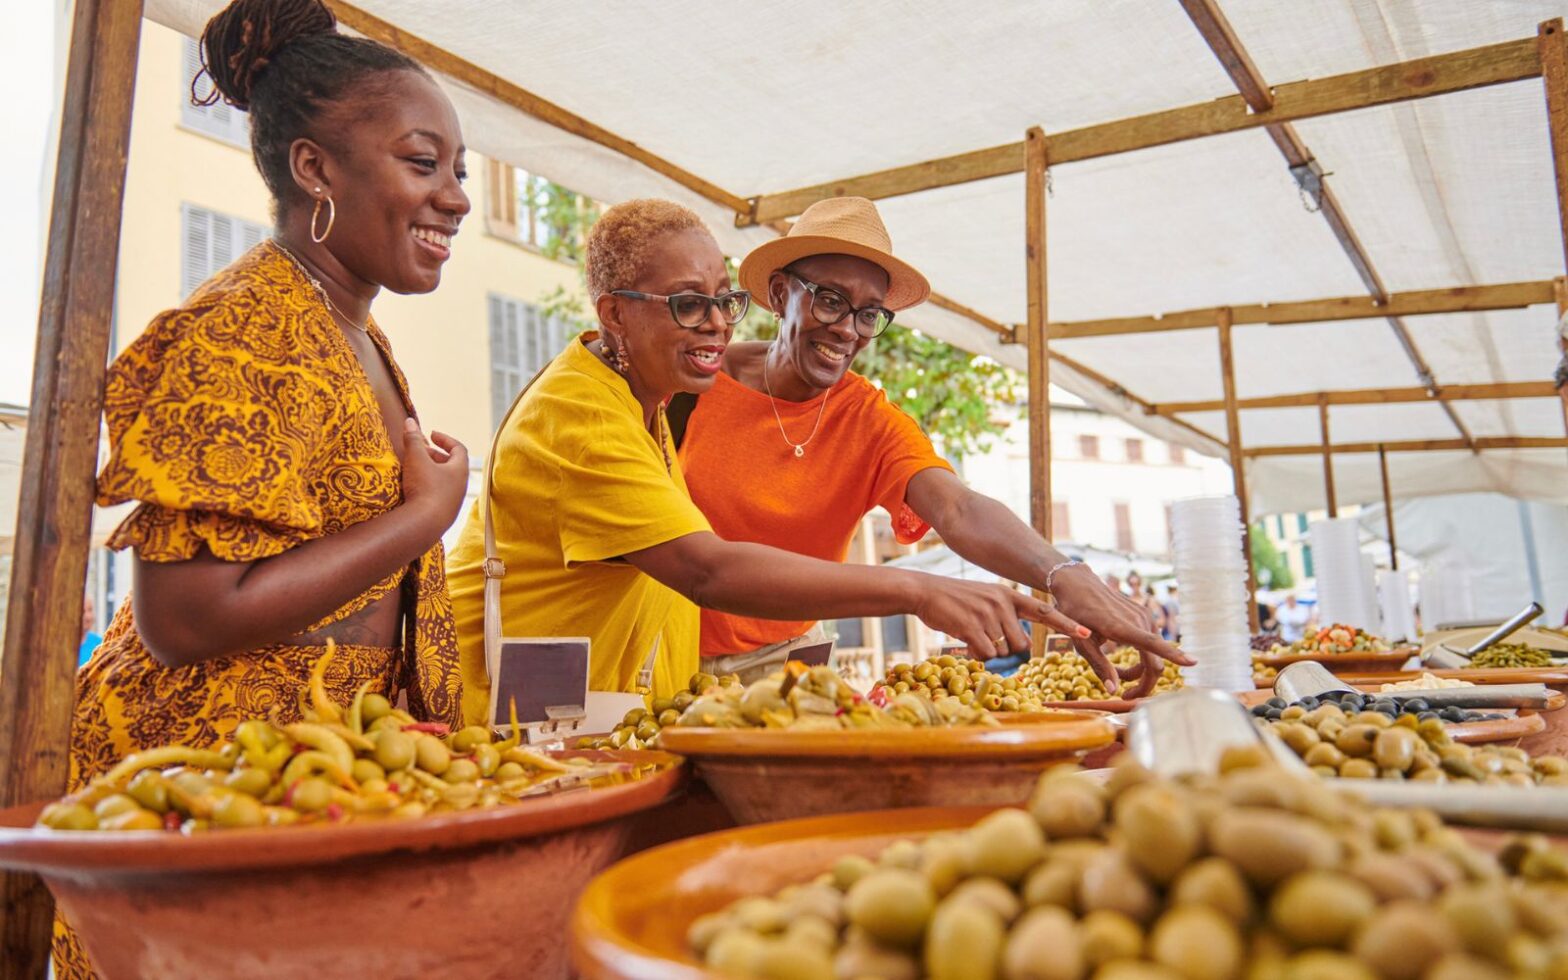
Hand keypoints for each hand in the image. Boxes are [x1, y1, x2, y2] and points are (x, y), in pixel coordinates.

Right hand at [399, 418, 469, 529]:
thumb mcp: (416, 459)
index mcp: (460, 470)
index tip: (431, 434)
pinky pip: (439, 496)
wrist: (425, 525)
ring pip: (445, 481)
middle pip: (452, 465)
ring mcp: (454, 502)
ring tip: (414, 468)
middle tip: (419, 451)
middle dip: (435, 455)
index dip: (445, 439)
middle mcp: (461, 486)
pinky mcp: (444, 515)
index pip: (458, 448)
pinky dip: (428, 487)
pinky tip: (414, 489)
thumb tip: (410, 421)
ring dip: (431, 472)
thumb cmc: (424, 488)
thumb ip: (413, 439)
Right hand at [913, 576, 1089, 660]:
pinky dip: (976, 654)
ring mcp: (988, 615)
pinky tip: (963, 639)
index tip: (1087, 633)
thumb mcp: (986, 599)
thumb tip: (1017, 646)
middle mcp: (1003, 604)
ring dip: (989, 651)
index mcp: (1009, 596)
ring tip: (971, 633)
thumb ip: (1004, 616)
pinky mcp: (972, 626)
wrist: (925, 591)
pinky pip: (985, 654)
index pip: (1045, 611)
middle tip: (987, 639)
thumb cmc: (955, 600)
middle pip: (1022, 644)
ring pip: (1003, 651)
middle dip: (1008, 649)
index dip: (1066, 624)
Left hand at [1048, 563, 1193, 697]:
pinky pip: (1150, 645)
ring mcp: (1144, 617)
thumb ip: (1099, 666)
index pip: (1153, 644)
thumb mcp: (1081, 643)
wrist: (1079, 584)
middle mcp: (1138, 620)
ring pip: (1153, 657)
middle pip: (1155, 663)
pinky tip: (1118, 662)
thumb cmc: (1074, 613)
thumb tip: (1113, 691)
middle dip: (1143, 684)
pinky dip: (1139, 659)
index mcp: (1122, 627)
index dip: (1174, 655)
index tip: (1193, 662)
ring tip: (1114, 674)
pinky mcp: (1145, 616)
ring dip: (1138, 672)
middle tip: (1125, 696)